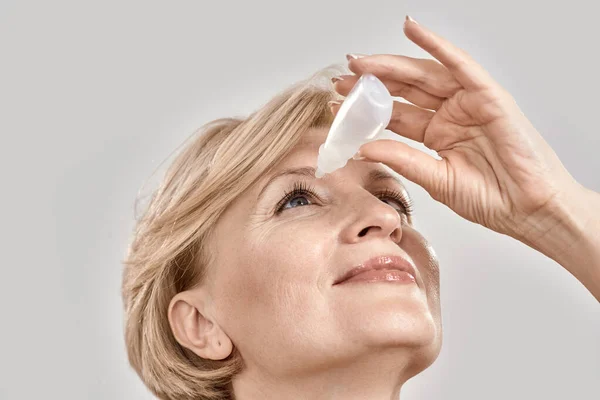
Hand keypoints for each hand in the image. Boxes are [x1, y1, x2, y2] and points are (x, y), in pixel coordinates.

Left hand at [331, 16, 581, 240]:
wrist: (529, 210)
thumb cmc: (491, 199)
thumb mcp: (436, 179)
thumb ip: (402, 159)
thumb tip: (363, 147)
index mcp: (436, 135)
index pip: (395, 115)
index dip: (366, 108)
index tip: (337, 104)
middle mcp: (449, 115)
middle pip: (404, 91)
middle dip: (372, 83)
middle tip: (341, 78)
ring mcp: (468, 103)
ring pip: (424, 76)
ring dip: (392, 66)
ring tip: (361, 62)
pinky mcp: (488, 96)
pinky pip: (459, 65)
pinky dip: (437, 46)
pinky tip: (412, 28)